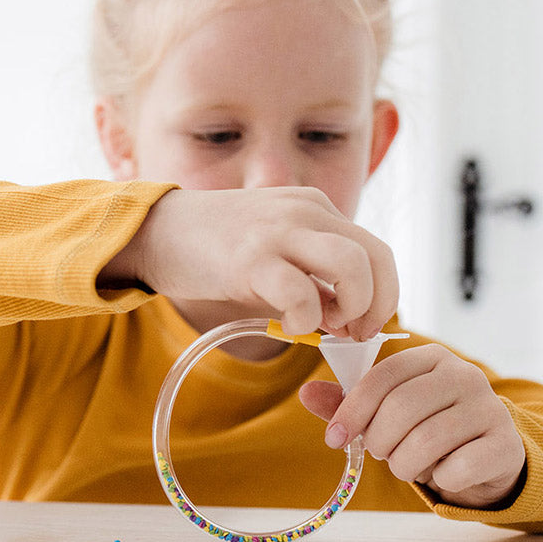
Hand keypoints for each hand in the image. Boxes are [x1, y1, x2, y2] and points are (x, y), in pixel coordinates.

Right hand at [102, 187, 398, 339]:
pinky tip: (288, 325)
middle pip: (375, 257)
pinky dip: (305, 319)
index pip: (378, 250)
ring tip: (324, 326)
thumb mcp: (276, 251)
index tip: (365, 325)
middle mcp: (306, 212)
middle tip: (352, 333)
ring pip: (351, 267)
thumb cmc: (218, 248)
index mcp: (317, 208)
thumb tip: (347, 321)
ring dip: (350, 308)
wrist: (157, 230)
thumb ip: (313, 278)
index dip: (385, 294)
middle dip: (376, 305)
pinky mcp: (250, 258)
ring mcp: (279, 232)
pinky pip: (300, 293)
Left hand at [299, 343, 525, 507]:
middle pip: (402, 408)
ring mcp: (490, 408)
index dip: (352, 409)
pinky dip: (439, 479)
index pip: (383, 376)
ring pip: (426, 441)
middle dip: (378, 441)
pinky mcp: (505, 444)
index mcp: (432, 358)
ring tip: (406, 464)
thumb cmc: (429, 427)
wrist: (486, 455)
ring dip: (404, 464)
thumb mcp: (388, 412)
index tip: (334, 438)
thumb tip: (305, 393)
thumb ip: (349, 403)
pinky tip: (443, 472)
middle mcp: (465, 375)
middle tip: (380, 453)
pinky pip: (456, 469)